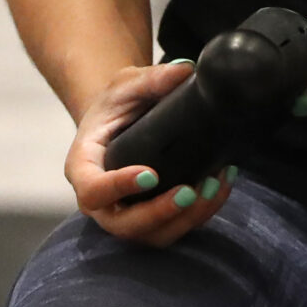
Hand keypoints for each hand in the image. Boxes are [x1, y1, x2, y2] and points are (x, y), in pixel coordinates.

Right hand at [62, 60, 235, 247]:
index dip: (118, 188)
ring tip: (214, 186)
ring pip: (153, 235)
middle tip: (190, 191)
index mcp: (83, 167)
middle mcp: (101, 202)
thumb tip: (185, 71)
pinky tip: (222, 185)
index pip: (92, 189)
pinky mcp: (153, 220)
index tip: (150, 175)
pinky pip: (175, 229)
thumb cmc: (116, 105)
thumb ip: (151, 78)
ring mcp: (126, 215)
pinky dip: (202, 213)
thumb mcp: (126, 84)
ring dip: (187, 218)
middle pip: (124, 225)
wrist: (120, 122)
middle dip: (160, 213)